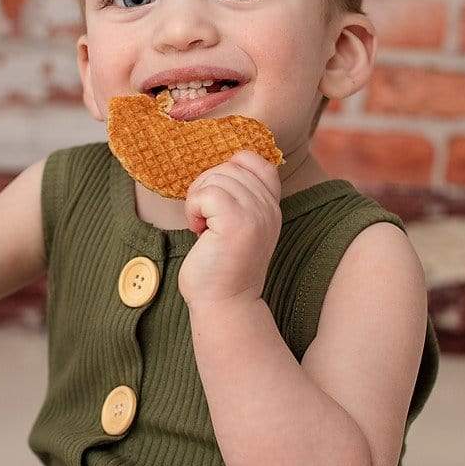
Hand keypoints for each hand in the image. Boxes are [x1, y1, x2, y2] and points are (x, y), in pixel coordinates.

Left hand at [177, 149, 281, 311]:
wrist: (224, 304)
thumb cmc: (220, 267)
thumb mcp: (237, 227)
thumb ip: (237, 199)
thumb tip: (215, 168)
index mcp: (270, 206)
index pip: (256, 161)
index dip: (230, 168)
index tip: (216, 198)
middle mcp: (268, 208)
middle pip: (228, 166)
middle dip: (205, 187)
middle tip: (204, 218)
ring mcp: (255, 214)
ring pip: (216, 177)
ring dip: (198, 200)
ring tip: (203, 226)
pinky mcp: (237, 223)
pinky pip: (206, 193)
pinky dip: (194, 208)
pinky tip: (198, 230)